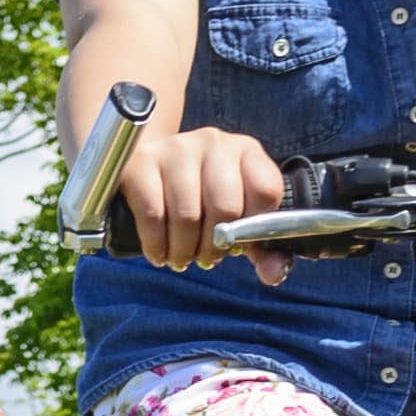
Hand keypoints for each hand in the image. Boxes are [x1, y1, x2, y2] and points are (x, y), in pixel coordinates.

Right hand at [112, 125, 294, 282]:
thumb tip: (274, 273)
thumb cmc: (200, 196)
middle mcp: (214, 142)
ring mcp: (176, 148)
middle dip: (214, 246)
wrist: (150, 167)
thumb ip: (261, 247)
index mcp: (246, 151)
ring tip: (180, 257)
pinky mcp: (141, 162)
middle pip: (225, 207)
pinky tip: (158, 252)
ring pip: (187, 215)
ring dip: (184, 250)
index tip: (237, 242)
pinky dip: (157, 244)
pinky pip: (153, 214)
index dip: (253, 228)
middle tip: (204, 257)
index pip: (265, 191)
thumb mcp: (235, 217)